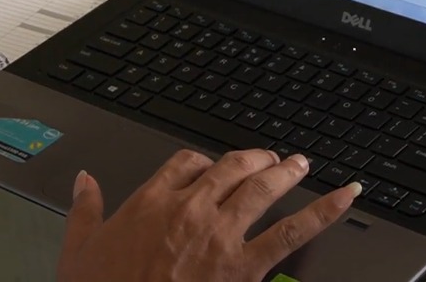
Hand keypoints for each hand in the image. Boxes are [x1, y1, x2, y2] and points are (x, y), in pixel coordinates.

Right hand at [58, 149, 360, 281]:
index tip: (209, 168)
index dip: (202, 162)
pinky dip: (325, 211)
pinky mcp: (244, 266)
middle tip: (267, 159)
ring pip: (261, 188)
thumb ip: (84, 211)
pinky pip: (292, 232)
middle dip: (252, 160)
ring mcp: (220, 235)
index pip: (186, 162)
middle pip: (230, 168)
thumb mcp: (79, 251)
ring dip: (285, 172)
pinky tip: (347, 196)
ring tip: (300, 165)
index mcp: (150, 203)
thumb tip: (85, 181)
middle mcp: (190, 210)